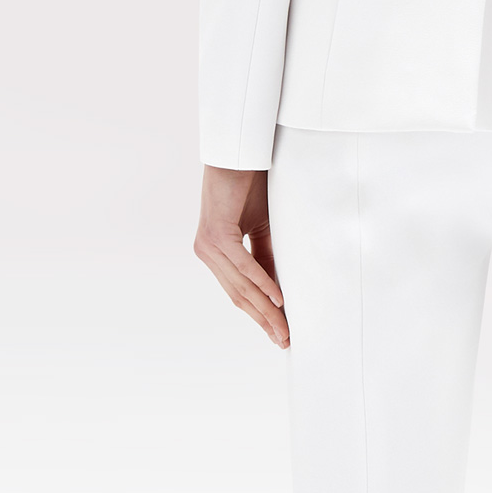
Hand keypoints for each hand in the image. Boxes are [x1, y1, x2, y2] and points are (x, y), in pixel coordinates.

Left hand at [194, 165, 288, 347]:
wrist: (238, 153)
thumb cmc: (248, 184)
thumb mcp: (261, 227)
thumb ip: (264, 257)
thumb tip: (277, 290)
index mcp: (216, 253)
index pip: (240, 291)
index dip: (260, 314)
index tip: (279, 333)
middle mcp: (207, 253)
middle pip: (239, 295)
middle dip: (264, 319)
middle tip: (284, 339)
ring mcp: (208, 246)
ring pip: (240, 285)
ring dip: (265, 308)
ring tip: (284, 326)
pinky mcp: (216, 234)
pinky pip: (242, 265)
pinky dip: (261, 282)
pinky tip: (277, 298)